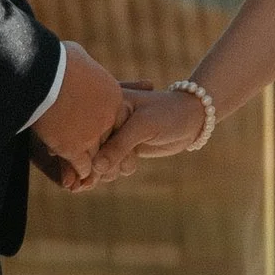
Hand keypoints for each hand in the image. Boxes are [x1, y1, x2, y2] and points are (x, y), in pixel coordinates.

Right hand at [30, 40, 127, 185]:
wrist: (40, 73)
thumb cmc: (54, 59)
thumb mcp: (77, 55)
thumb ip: (83, 64)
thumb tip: (77, 57)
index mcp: (113, 95)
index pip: (120, 119)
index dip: (109, 128)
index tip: (105, 135)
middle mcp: (108, 117)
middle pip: (112, 140)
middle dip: (106, 151)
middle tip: (104, 162)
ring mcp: (93, 134)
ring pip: (99, 157)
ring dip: (94, 166)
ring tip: (90, 176)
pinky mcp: (74, 147)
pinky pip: (82, 166)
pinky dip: (79, 172)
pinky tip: (75, 178)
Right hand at [91, 82, 219, 183]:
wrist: (191, 120)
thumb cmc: (168, 114)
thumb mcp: (144, 126)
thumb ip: (120, 145)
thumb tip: (96, 167)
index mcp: (103, 104)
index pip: (84, 132)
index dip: (83, 153)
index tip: (92, 168)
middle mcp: (102, 119)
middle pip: (86, 150)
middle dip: (95, 166)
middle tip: (110, 168)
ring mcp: (110, 135)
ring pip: (97, 162)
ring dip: (110, 169)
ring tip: (130, 161)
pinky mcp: (120, 148)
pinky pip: (108, 166)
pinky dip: (114, 171)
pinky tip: (131, 164)